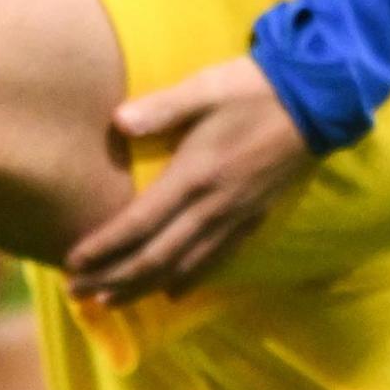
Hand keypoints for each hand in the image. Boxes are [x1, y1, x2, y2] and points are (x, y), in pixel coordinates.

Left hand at [65, 58, 311, 302]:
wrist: (318, 99)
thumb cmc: (255, 89)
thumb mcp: (206, 88)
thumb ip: (161, 107)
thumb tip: (118, 122)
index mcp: (194, 176)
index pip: (139, 224)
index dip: (104, 248)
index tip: (71, 262)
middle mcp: (212, 207)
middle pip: (155, 257)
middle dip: (113, 279)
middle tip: (78, 293)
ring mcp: (236, 217)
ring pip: (183, 267)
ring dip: (143, 288)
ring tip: (111, 301)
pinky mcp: (255, 217)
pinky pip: (217, 260)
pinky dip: (190, 280)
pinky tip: (173, 292)